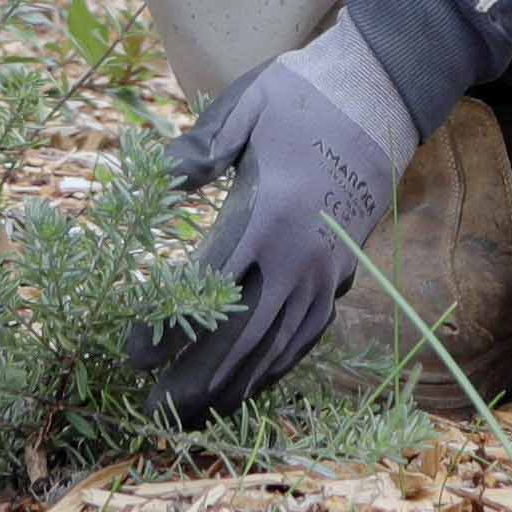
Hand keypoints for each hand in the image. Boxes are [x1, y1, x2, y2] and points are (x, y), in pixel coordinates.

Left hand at [158, 17, 418, 419]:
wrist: (379, 96)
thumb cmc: (302, 97)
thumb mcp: (244, 107)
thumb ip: (198, 149)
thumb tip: (156, 175)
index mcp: (269, 214)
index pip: (210, 286)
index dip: (169, 328)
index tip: (131, 354)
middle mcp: (300, 255)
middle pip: (243, 336)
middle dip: (195, 379)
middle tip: (153, 412)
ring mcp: (326, 272)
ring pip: (276, 348)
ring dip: (232, 386)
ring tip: (191, 416)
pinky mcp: (342, 276)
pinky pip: (305, 337)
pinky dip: (272, 368)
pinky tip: (246, 385)